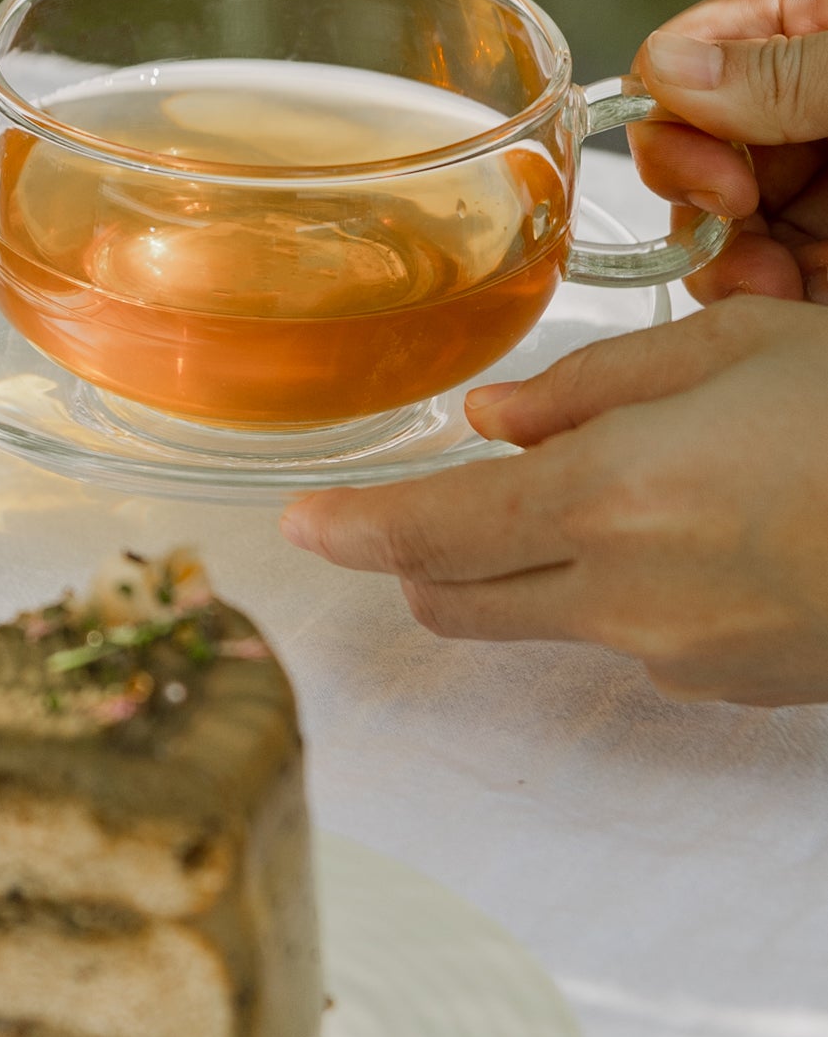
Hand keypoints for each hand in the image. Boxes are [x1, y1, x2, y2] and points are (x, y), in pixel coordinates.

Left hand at [279, 303, 827, 703]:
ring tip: (632, 489)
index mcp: (608, 498)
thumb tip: (495, 420)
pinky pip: (641, 640)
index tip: (302, 525)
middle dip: (424, 559)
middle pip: (459, 602)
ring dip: (537, 569)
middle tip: (432, 502)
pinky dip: (633, 590)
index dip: (351, 532)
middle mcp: (626, 596)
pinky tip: (713, 531)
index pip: (427, 535)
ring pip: (550, 621)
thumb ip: (594, 387)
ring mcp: (682, 656)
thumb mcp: (733, 347)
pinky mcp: (735, 689)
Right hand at [627, 0, 827, 302]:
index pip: (686, 60)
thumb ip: (782, 70)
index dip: (676, 133)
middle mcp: (810, 86)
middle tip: (749, 264)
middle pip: (706, 152)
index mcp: (811, 9)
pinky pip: (801, 261)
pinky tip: (792, 313)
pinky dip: (788, 295)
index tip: (725, 191)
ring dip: (740, 270)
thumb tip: (660, 72)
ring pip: (746, 222)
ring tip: (772, 301)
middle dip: (705, 217)